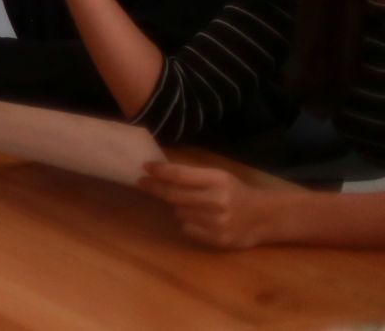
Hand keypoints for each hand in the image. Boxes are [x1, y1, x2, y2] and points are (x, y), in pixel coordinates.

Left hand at [139, 161, 290, 249]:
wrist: (263, 217)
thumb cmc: (235, 193)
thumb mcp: (218, 177)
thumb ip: (192, 175)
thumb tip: (158, 170)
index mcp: (218, 180)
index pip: (180, 175)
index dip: (160, 171)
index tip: (145, 167)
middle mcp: (218, 200)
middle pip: (174, 194)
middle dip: (155, 187)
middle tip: (142, 182)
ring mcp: (218, 222)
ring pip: (179, 212)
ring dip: (179, 207)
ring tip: (195, 205)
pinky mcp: (217, 239)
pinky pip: (187, 228)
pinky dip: (189, 223)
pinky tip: (202, 220)